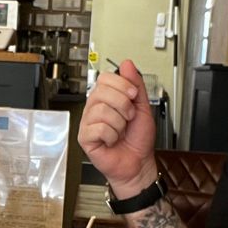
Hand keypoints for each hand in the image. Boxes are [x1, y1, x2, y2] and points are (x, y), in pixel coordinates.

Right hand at [76, 60, 157, 196]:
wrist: (138, 162)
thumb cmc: (138, 138)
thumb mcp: (142, 106)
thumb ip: (136, 84)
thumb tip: (127, 64)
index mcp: (106, 98)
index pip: (105, 78)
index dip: (121, 84)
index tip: (132, 95)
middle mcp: (94, 108)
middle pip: (102, 92)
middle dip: (123, 105)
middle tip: (128, 117)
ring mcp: (88, 122)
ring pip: (102, 110)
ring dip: (119, 123)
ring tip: (120, 130)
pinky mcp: (85, 137)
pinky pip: (98, 128)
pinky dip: (112, 136)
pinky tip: (112, 140)